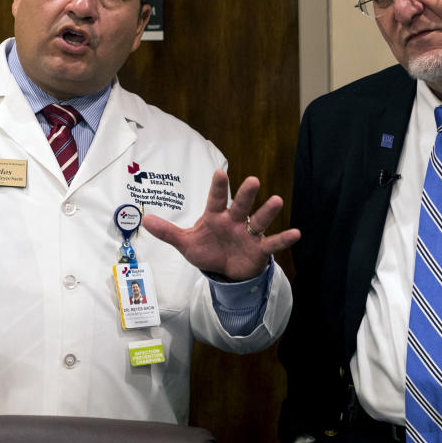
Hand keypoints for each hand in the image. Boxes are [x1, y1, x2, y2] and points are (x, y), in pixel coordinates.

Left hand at [142, 169, 299, 280]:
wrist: (225, 270)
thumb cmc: (207, 250)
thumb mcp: (185, 243)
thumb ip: (168, 232)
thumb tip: (145, 219)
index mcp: (216, 216)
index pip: (216, 199)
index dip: (218, 187)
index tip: (220, 172)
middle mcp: (235, 221)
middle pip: (240, 205)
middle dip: (245, 194)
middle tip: (252, 180)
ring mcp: (249, 234)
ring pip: (259, 220)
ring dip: (268, 212)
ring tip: (276, 200)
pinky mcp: (260, 249)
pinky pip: (273, 243)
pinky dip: (284, 239)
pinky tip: (296, 232)